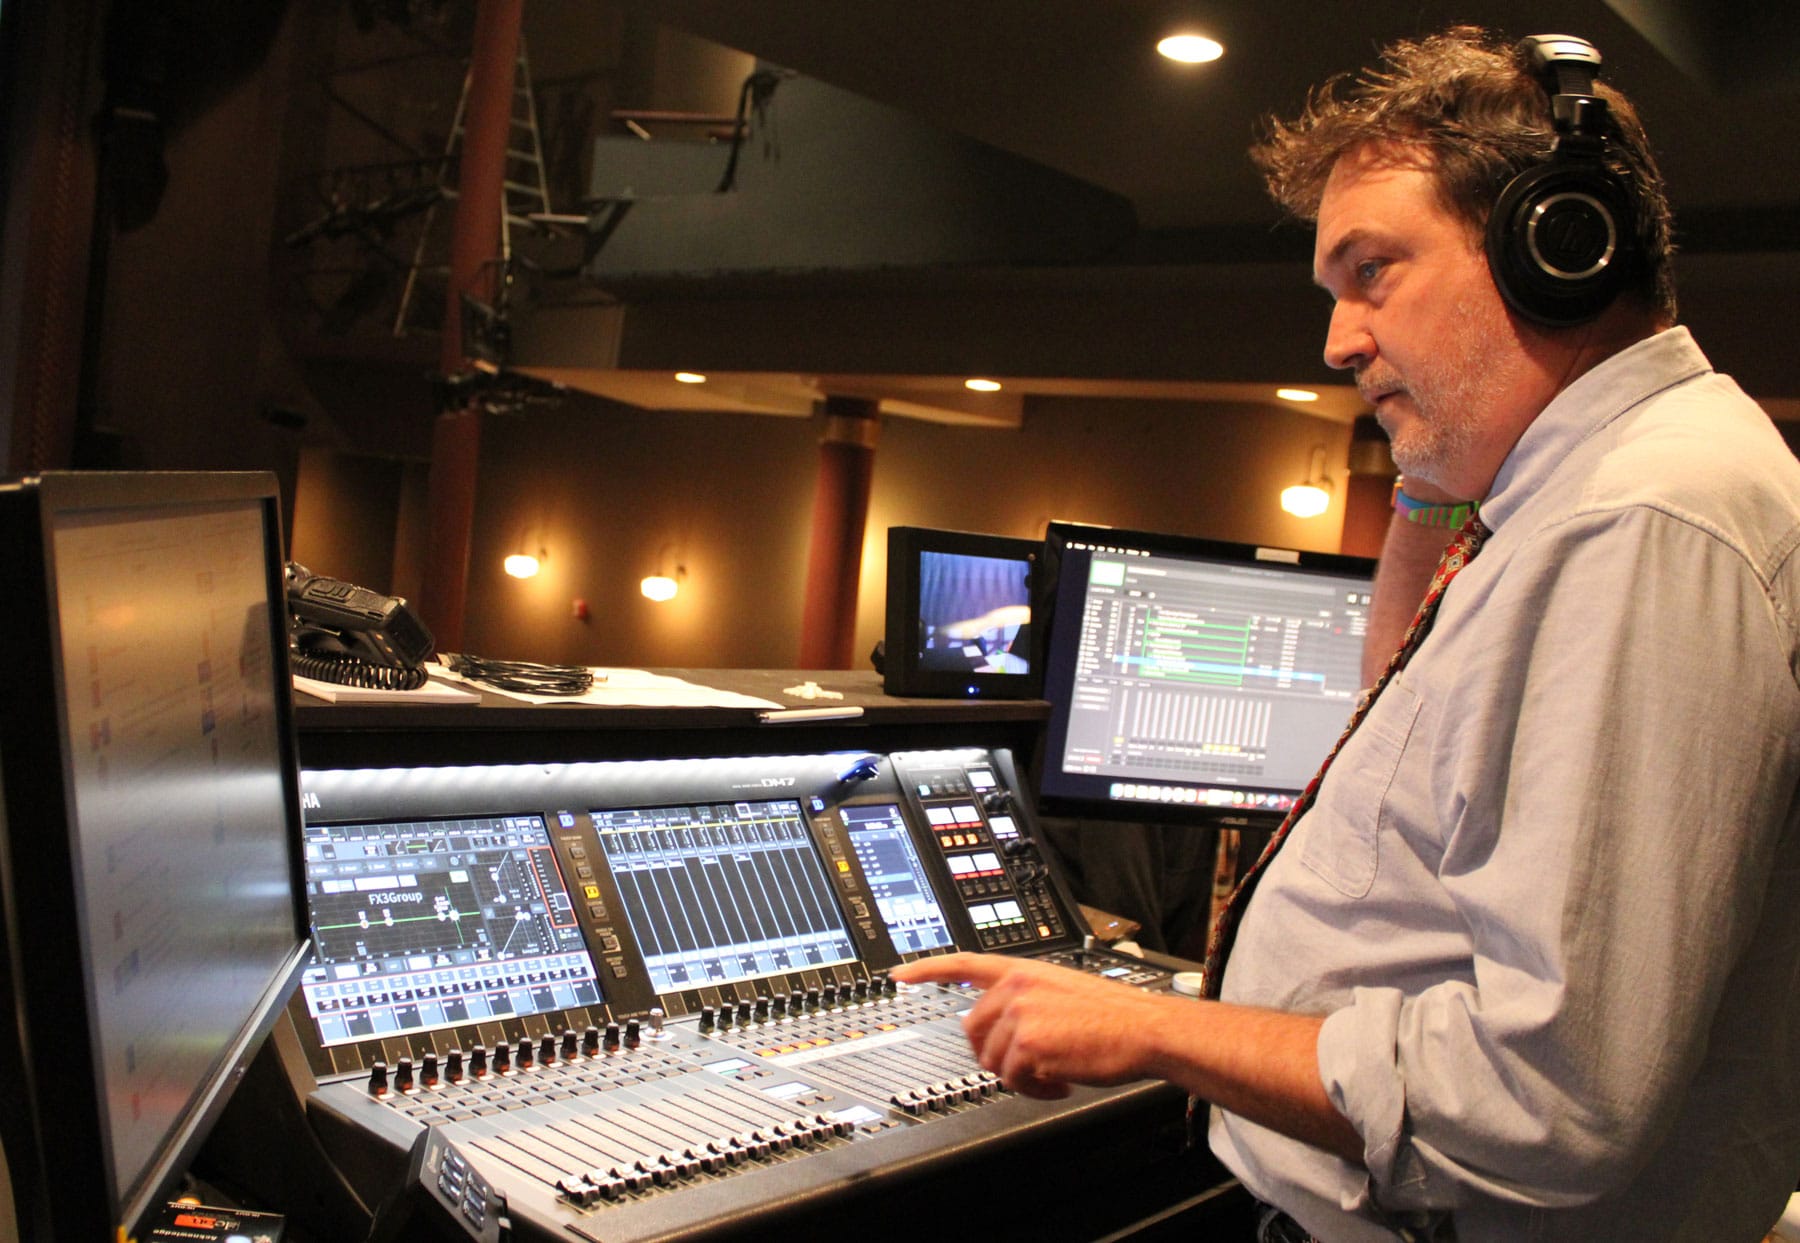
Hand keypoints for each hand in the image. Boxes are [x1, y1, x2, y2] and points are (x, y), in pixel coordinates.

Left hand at [891, 952, 1176, 1098]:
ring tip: (1052, 1072)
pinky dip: (1035, 1089)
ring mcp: (1020, 1014)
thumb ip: (1025, 998)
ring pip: (990, 1060)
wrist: (1145, 1028)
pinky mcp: (1028, 1044)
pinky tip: (1060, 1080)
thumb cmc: (1114, 1016)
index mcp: (1022, 970)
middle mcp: (1016, 987)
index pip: (963, 964)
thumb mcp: (1061, 990)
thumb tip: (998, 1024)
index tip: (898, 975)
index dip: (926, 969)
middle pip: (972, 1031)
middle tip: (1031, 1063)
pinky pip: (1012, 1080)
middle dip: (996, 1054)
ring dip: (1019, 1075)